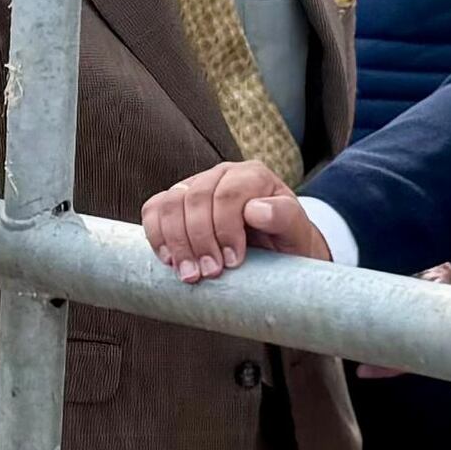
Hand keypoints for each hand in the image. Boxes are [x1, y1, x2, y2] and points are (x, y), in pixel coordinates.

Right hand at [141, 160, 327, 278]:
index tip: (233, 262)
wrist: (275, 252)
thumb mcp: (297, 232)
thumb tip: (255, 210)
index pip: (228, 194)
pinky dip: (156, 236)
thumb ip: (285, 216)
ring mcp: (196, 186)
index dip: (225, 229)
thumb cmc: (287, 243)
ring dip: (176, 242)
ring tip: (189, 274)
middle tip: (209, 273)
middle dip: (199, 240)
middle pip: (196, 198)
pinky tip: (170, 260)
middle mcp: (222, 175)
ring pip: (170, 203)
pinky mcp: (176, 202)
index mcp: (253, 176)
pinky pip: (153, 209)